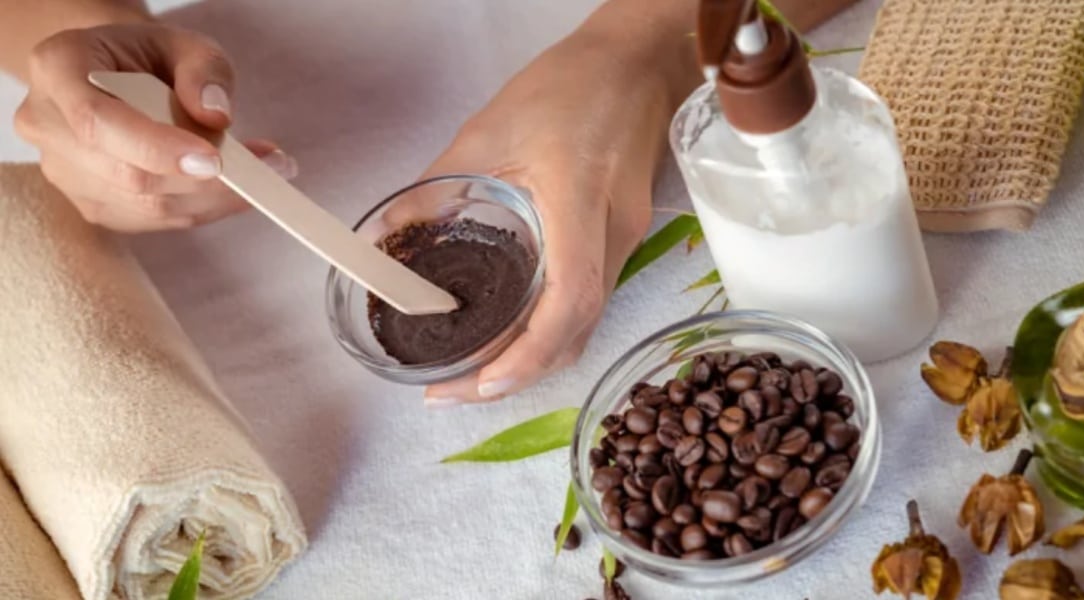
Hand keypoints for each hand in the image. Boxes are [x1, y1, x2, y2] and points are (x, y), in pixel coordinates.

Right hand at [12, 23, 296, 231]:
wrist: (121, 76)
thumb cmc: (150, 57)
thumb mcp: (185, 43)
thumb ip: (205, 71)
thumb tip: (216, 114)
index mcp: (58, 69)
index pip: (98, 120)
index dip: (155, 147)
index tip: (214, 160)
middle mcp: (46, 124)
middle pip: (126, 173)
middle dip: (205, 180)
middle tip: (273, 167)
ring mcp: (64, 171)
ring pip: (144, 205)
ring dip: (213, 198)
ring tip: (266, 174)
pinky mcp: (91, 204)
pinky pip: (153, 220)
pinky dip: (202, 209)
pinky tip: (233, 189)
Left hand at [407, 30, 678, 405]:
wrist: (638, 64)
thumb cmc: (569, 85)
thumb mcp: (487, 127)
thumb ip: (434, 188)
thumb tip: (384, 239)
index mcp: (578, 198)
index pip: (569, 297)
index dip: (528, 352)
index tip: (480, 380)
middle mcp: (613, 232)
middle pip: (579, 329)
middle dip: (520, 375)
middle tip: (456, 391)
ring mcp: (628, 241)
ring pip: (588, 324)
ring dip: (536, 360)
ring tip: (475, 374)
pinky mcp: (626, 240)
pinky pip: (591, 302)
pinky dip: (552, 332)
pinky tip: (512, 335)